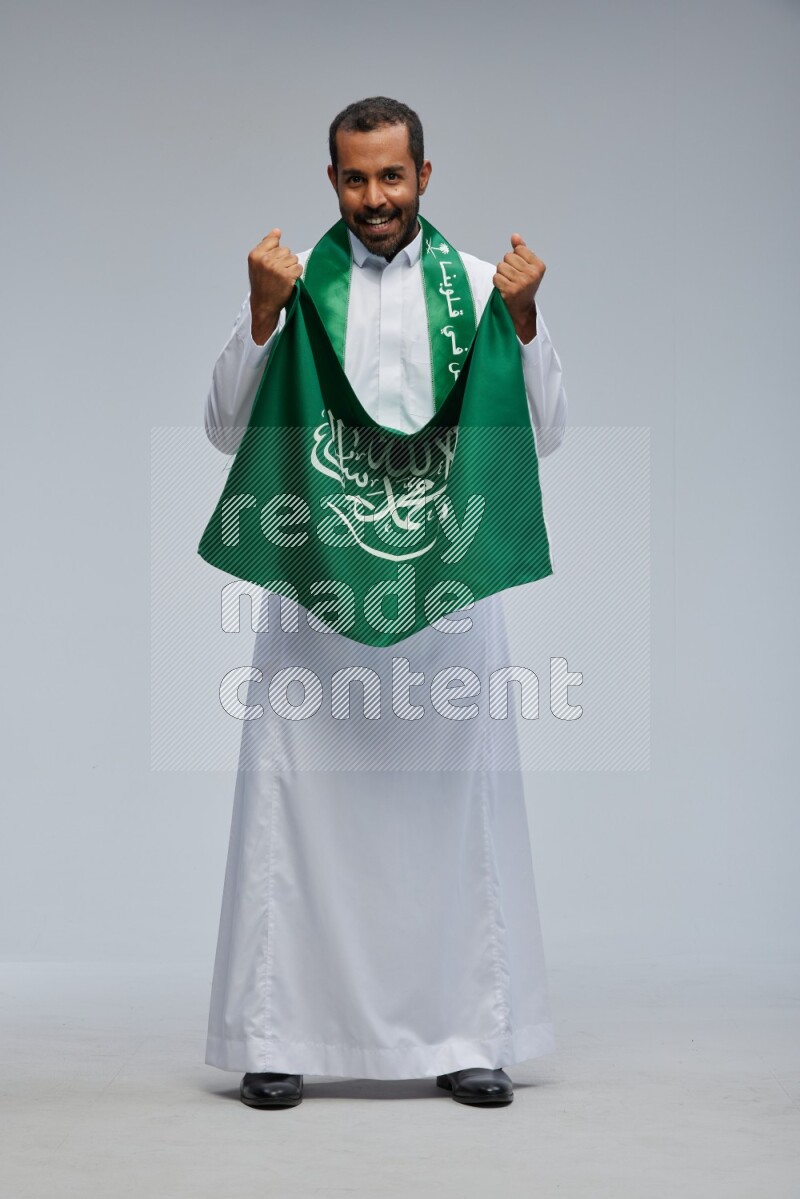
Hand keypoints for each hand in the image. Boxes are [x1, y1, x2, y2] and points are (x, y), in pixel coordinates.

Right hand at [247, 228, 302, 344]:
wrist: (264, 305)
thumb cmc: (261, 284)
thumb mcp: (257, 263)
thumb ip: (266, 246)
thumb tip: (277, 231)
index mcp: (255, 255)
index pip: (274, 241)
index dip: (276, 252)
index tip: (271, 264)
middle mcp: (265, 260)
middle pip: (285, 250)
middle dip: (284, 260)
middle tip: (276, 274)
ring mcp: (276, 268)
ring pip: (293, 258)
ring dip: (291, 267)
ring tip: (282, 278)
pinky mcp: (287, 276)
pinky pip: (298, 267)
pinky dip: (296, 275)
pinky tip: (288, 282)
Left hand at [493, 233, 544, 342]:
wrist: (521, 310)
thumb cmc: (523, 286)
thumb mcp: (526, 267)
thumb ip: (521, 250)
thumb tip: (515, 236)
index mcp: (539, 266)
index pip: (518, 249)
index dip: (515, 258)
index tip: (520, 270)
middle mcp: (532, 274)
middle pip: (508, 256)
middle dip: (507, 266)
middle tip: (512, 278)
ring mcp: (522, 283)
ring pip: (500, 266)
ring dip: (501, 274)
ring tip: (508, 283)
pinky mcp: (510, 290)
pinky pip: (496, 277)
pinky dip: (497, 282)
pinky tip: (504, 288)